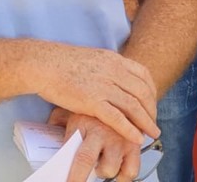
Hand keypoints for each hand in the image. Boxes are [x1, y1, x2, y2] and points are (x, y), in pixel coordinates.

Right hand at [36, 45, 158, 143]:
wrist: (43, 64)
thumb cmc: (62, 63)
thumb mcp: (93, 58)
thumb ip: (107, 68)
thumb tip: (116, 79)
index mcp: (113, 59)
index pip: (144, 75)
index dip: (152, 92)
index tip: (152, 104)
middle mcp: (113, 71)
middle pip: (143, 92)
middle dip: (152, 110)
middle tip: (153, 122)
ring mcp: (103, 86)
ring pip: (134, 106)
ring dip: (146, 122)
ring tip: (152, 133)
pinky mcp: (92, 101)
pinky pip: (117, 118)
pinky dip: (129, 129)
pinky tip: (137, 138)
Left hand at [48, 108, 141, 181]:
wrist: (126, 88)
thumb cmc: (96, 102)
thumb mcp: (76, 107)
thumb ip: (60, 118)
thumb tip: (48, 127)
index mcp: (82, 122)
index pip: (67, 149)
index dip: (63, 166)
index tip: (63, 178)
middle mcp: (100, 132)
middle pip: (86, 161)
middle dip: (78, 177)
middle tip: (75, 180)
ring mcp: (118, 138)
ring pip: (108, 169)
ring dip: (103, 172)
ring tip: (101, 166)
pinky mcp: (135, 145)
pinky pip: (131, 171)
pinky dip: (124, 175)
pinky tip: (119, 169)